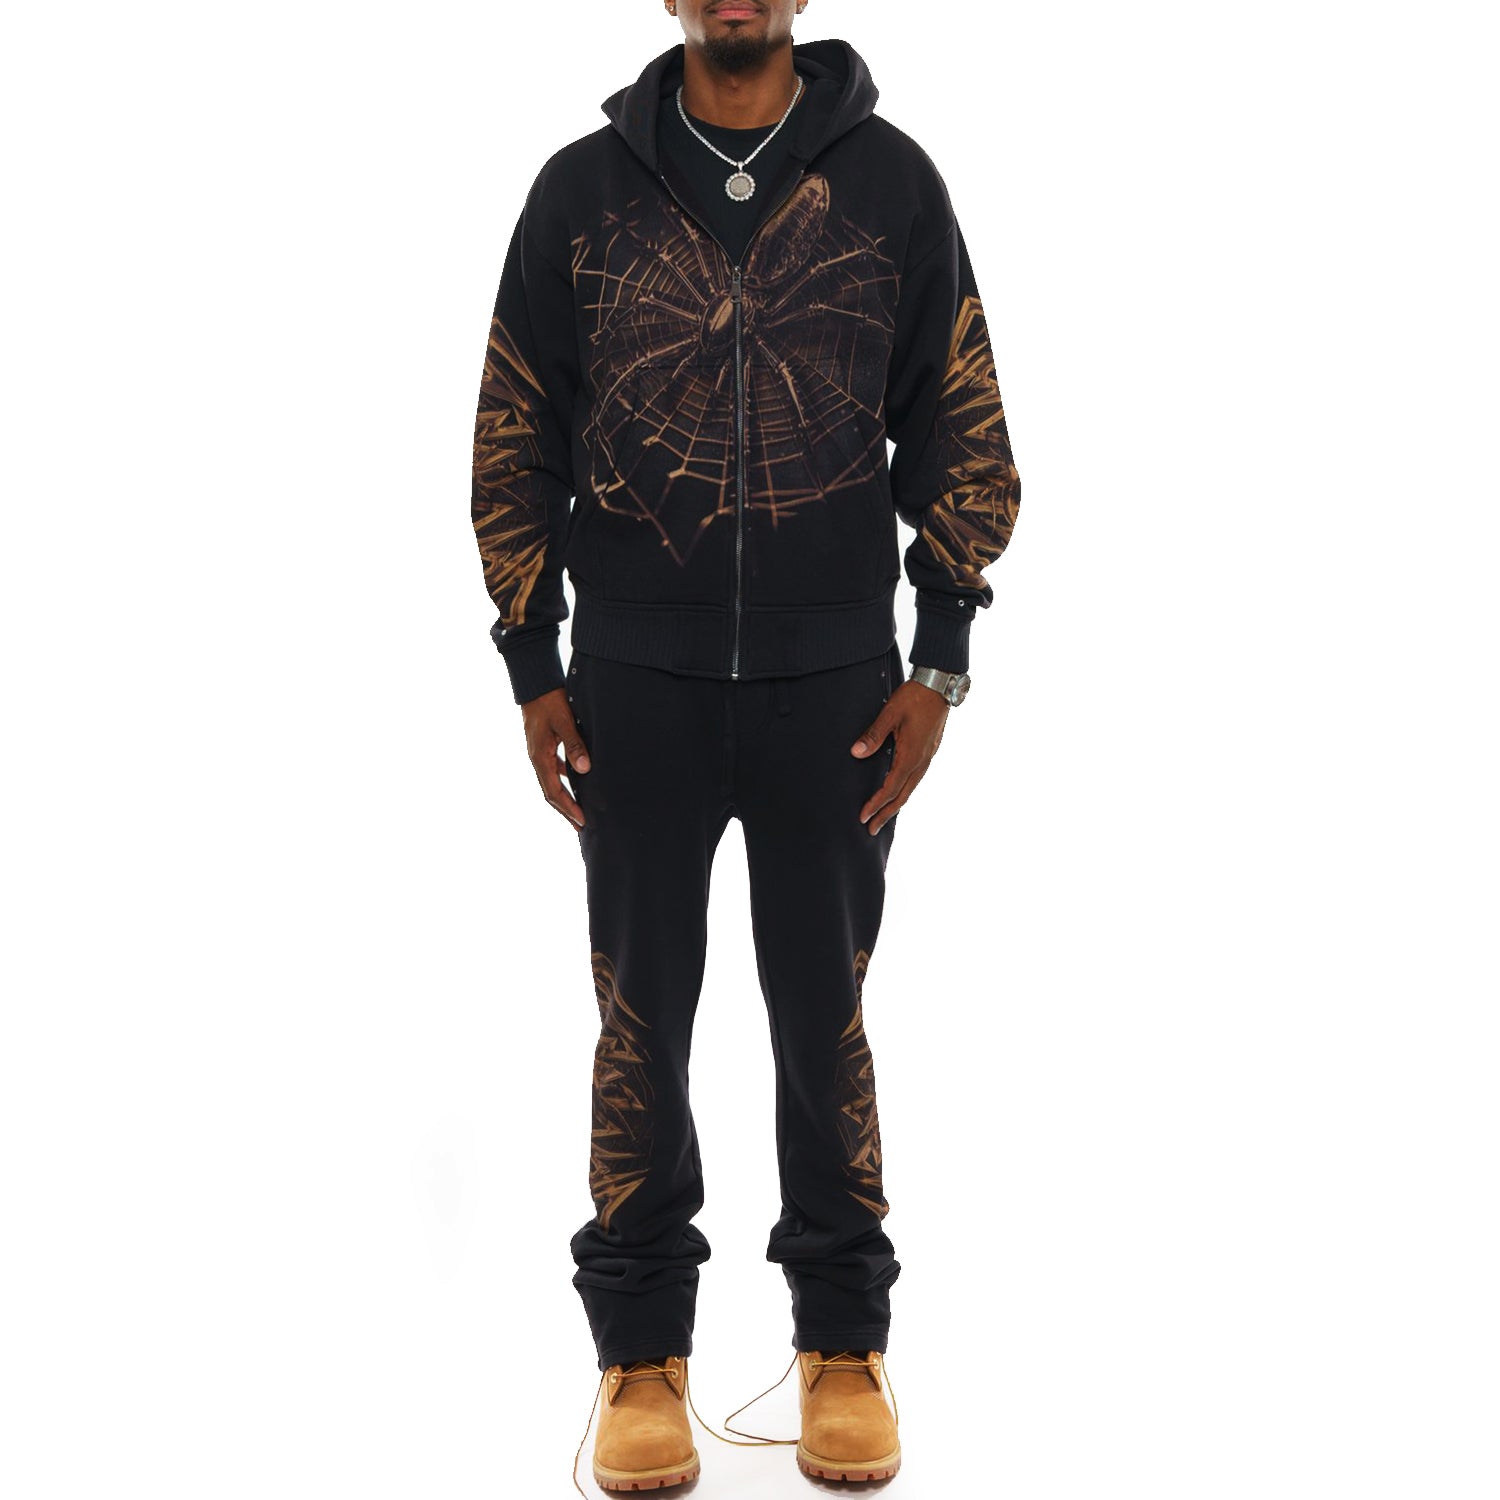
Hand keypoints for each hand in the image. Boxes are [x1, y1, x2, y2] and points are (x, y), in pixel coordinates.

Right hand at [522, 686, 591, 827]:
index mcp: (540, 757)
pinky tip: (577, 781)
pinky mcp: (544, 747)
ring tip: (579, 810)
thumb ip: (575, 745)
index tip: (582, 821)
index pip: (554, 791)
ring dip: (565, 798)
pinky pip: (554, 770)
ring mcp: (539, 754)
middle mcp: (537, 759)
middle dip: (566, 810)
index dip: (568, 808)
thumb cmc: (549, 702)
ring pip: (552, 782)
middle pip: (551, 793)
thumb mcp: (565, 722)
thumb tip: (585, 769)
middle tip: (581, 826)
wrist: (535, 686)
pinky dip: (564, 781)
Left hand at [851, 679, 948, 833]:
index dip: (876, 804)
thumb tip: (856, 753)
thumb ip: (873, 735)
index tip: (863, 817)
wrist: (939, 685)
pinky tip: (898, 792)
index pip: (890, 788)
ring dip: (895, 805)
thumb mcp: (890, 713)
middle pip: (902, 796)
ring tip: (883, 817)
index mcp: (911, 755)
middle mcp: (921, 761)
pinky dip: (904, 791)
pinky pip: (915, 779)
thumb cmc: (915, 697)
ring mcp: (927, 758)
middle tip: (871, 830)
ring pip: (910, 789)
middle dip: (886, 814)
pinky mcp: (928, 752)